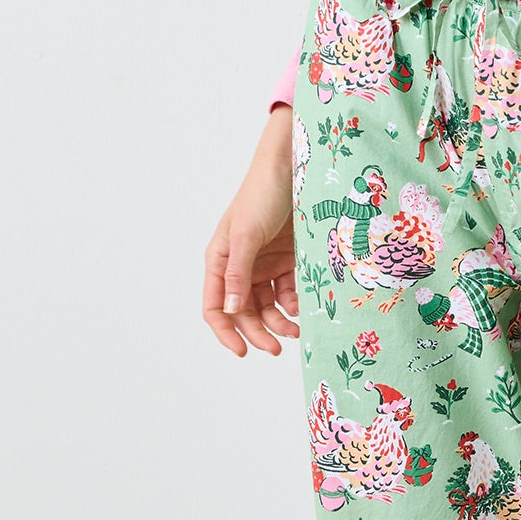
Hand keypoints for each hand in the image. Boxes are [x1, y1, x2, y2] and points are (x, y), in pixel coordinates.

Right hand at [204, 106, 302, 356]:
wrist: (295, 167)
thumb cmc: (262, 195)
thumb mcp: (247, 235)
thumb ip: (237, 273)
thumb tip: (230, 310)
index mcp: (220, 260)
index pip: (215, 307)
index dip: (226, 332)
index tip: (244, 351)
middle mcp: (239, 266)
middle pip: (244, 311)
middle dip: (259, 332)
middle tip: (279, 348)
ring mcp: (264, 263)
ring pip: (268, 306)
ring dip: (280, 322)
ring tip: (297, 332)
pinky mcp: (287, 259)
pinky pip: (288, 291)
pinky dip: (295, 304)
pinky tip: (305, 309)